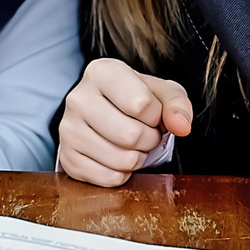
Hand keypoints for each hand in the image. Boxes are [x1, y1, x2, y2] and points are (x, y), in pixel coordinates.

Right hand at [58, 58, 193, 187]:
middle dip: (150, 139)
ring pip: (120, 160)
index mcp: (101, 72)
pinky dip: (123, 173)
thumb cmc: (137, 98)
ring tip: (133, 144)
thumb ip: (177, 104)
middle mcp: (77, 98)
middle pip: (130, 135)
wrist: (105, 113)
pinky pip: (109, 178)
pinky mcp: (67, 158)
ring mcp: (68, 129)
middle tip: (146, 133)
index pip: (141, 104)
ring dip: (138, 158)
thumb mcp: (162, 92)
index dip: (157, 115)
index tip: (151, 113)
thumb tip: (182, 127)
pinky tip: (118, 157)